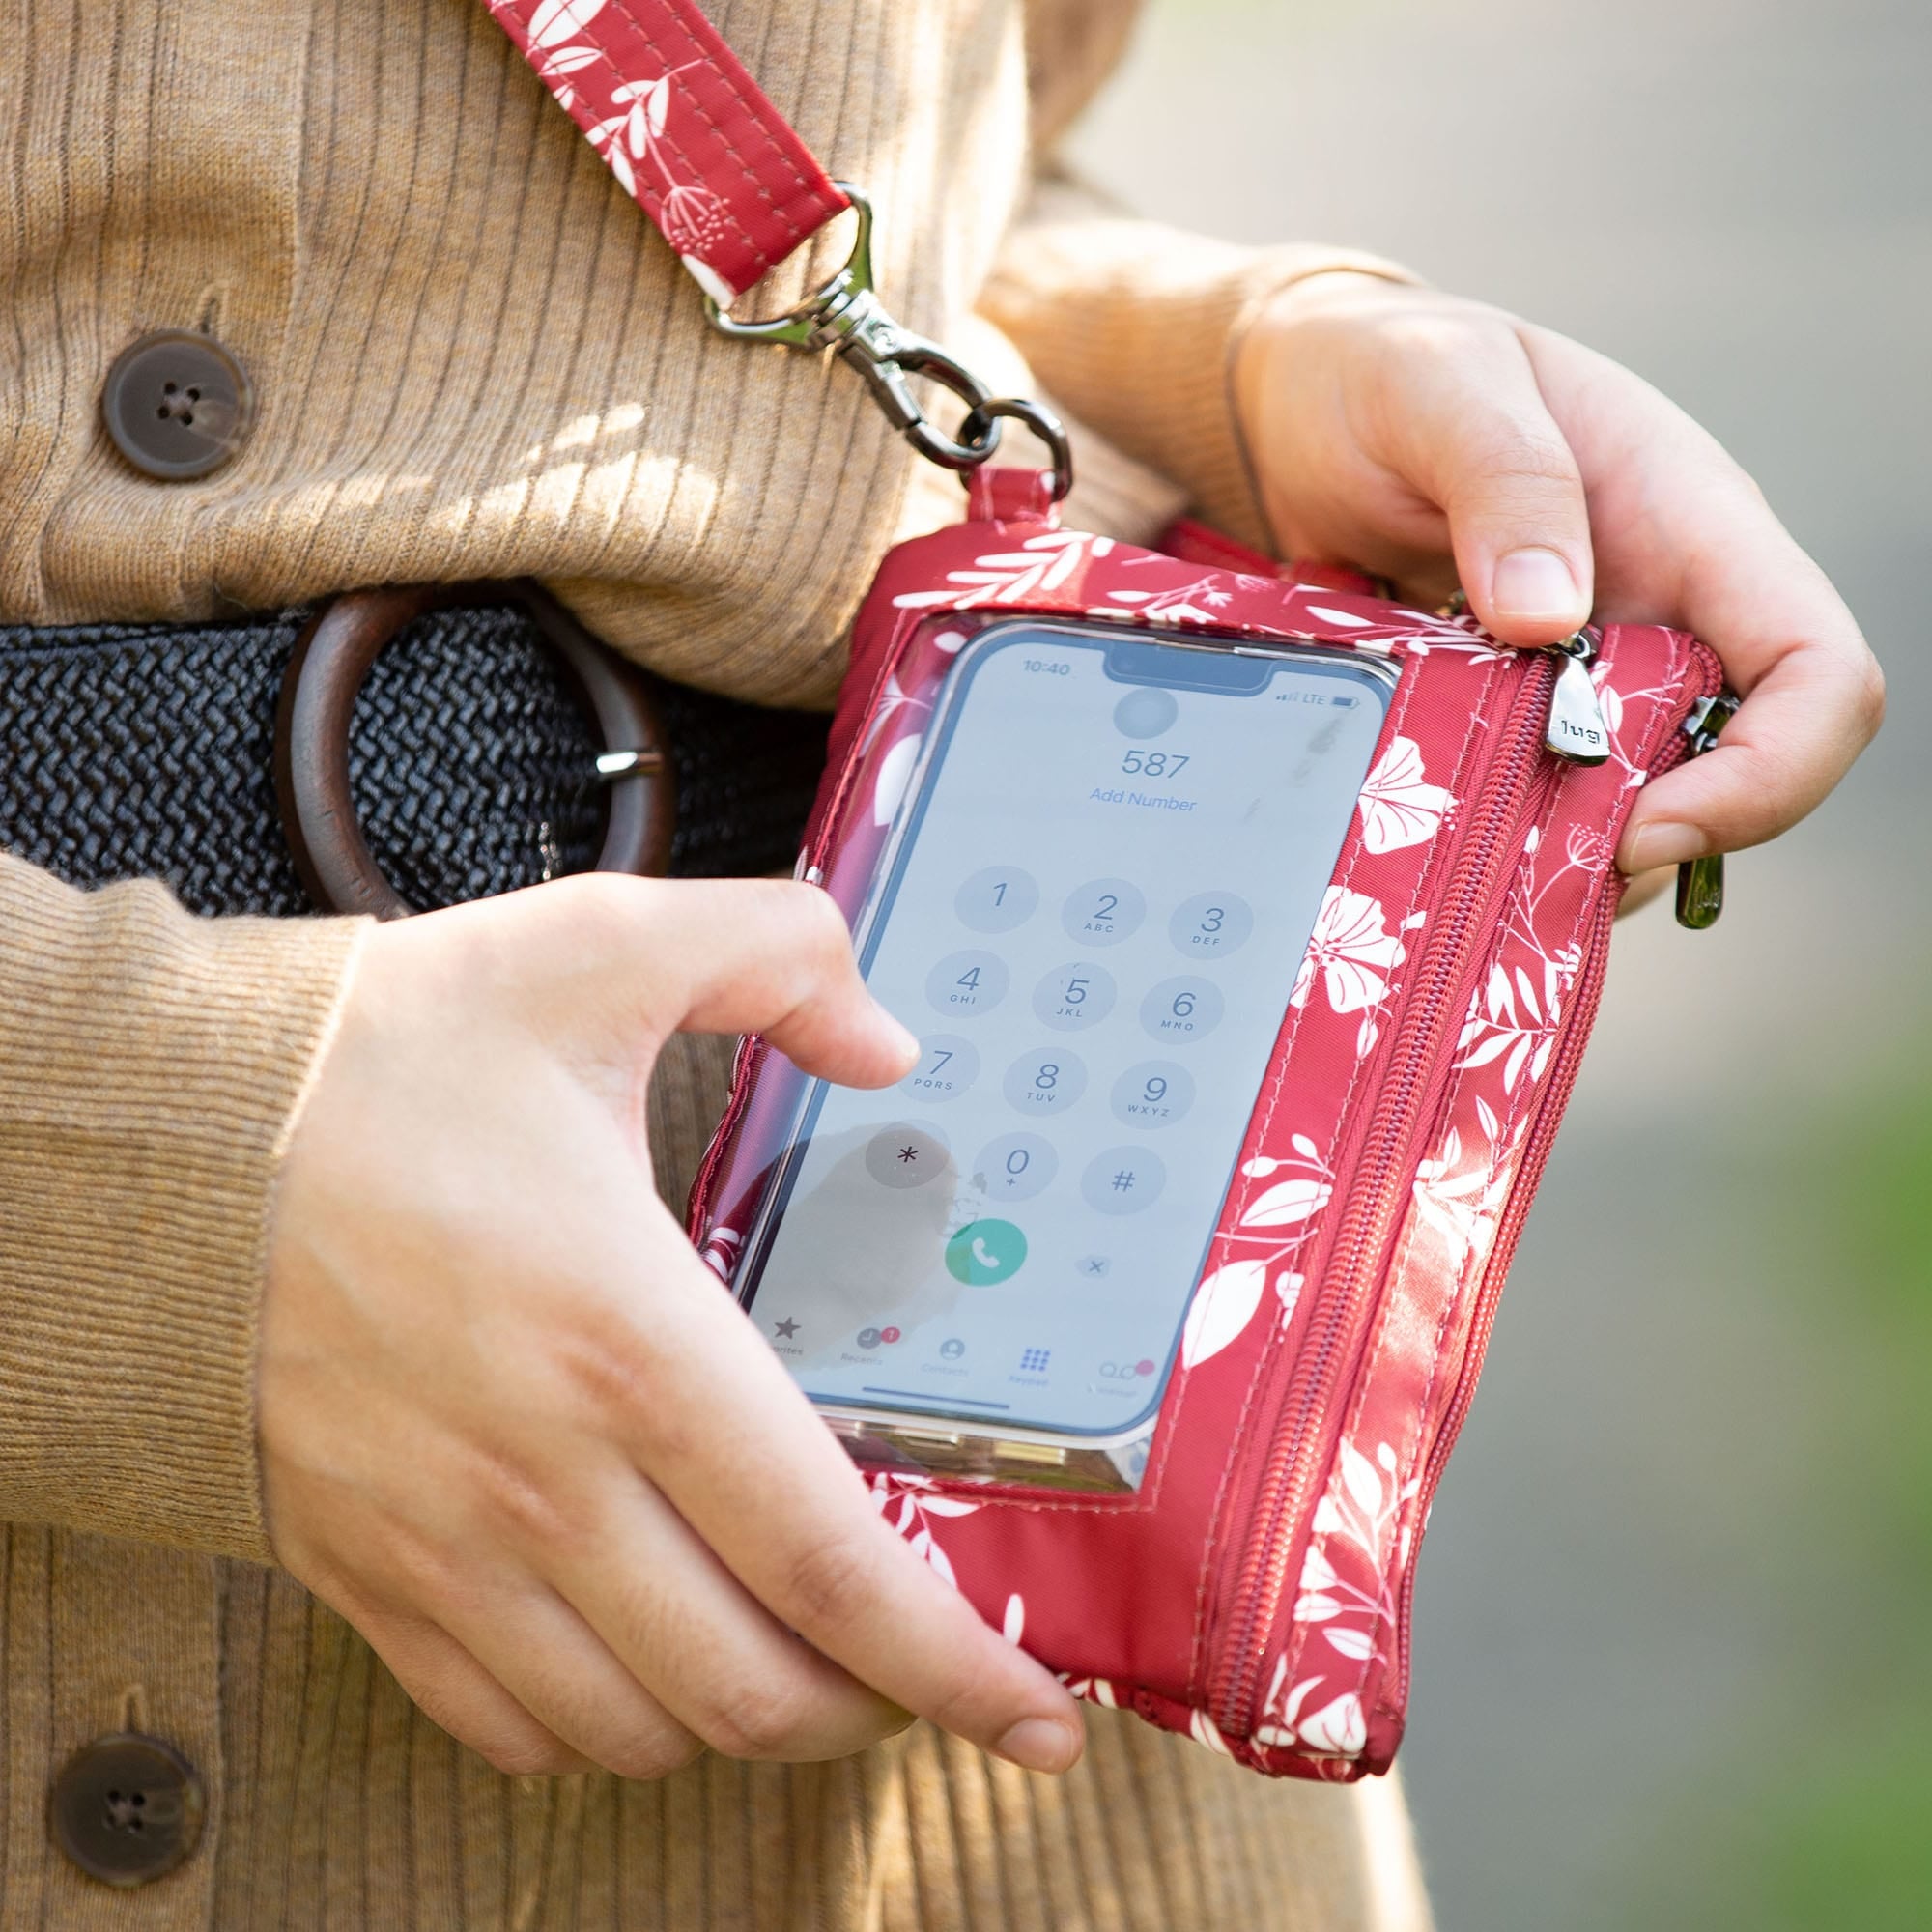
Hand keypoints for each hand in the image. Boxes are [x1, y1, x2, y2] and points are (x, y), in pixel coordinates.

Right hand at [261, 875, 1083, 1779]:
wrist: (159, 1140)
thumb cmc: (378, 1057)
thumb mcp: (597, 949)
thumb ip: (777, 959)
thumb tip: (889, 1045)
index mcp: (632, 1343)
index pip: (827, 1561)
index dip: (954, 1664)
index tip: (1034, 1719)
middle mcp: (545, 1480)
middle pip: (750, 1684)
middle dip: (871, 1708)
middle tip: (926, 1670)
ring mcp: (448, 1547)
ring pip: (638, 1728)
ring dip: (745, 1725)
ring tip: (801, 1668)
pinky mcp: (367, 1572)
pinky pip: (504, 1724)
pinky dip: (602, 1730)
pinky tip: (645, 1667)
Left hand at [1234, 274, 1882, 878]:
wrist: (1294, 411)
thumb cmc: (1379, 373)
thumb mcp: (1437, 388)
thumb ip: (1503, 478)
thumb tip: (1550, 618)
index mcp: (1690, 526)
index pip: (1816, 670)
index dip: (1768, 773)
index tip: (1644, 826)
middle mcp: (1662, 612)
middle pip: (1733, 768)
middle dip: (1648, 838)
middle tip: (1527, 866)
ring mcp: (1590, 669)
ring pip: (1634, 804)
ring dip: (1567, 853)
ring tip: (1465, 859)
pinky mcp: (1514, 711)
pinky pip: (1541, 801)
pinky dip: (1503, 838)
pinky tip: (1433, 838)